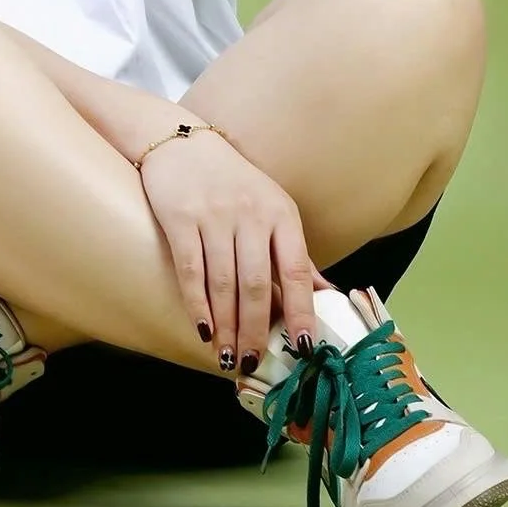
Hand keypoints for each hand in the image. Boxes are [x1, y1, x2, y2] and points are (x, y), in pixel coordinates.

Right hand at [136, 124, 322, 375]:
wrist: (182, 143)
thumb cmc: (234, 183)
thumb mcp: (273, 209)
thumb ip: (294, 254)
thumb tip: (327, 297)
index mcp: (281, 215)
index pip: (298, 270)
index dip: (302, 311)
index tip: (304, 347)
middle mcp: (250, 215)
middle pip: (257, 284)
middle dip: (256, 330)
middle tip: (254, 363)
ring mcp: (214, 217)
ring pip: (224, 283)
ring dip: (227, 326)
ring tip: (229, 357)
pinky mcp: (180, 218)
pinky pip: (191, 270)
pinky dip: (197, 304)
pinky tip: (203, 328)